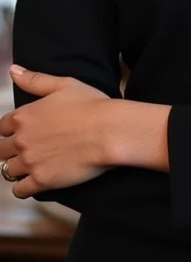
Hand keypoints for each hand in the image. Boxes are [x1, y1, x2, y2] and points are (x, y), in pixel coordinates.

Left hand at [0, 66, 110, 198]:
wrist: (109, 131)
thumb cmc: (90, 105)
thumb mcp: (63, 84)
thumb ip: (34, 80)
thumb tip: (13, 70)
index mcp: (24, 116)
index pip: (2, 127)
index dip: (11, 129)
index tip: (23, 132)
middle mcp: (22, 140)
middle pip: (1, 150)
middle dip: (11, 150)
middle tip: (29, 149)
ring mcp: (30, 162)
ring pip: (7, 170)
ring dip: (17, 168)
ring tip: (32, 165)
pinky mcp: (41, 181)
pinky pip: (20, 190)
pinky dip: (23, 188)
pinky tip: (33, 182)